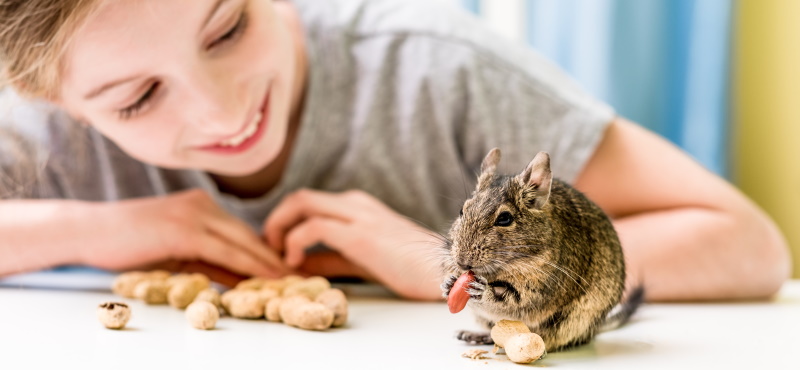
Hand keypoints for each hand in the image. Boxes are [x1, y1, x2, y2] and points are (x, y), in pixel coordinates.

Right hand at [81, 189, 288, 278]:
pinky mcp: (184, 230)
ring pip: (241, 242)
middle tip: (304, 275)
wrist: (90, 232)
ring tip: (292, 280)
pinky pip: (223, 251)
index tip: (290, 268)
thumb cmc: (128, 244)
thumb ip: (208, 262)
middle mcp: (203, 205)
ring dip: (268, 263)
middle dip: (276, 257)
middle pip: (249, 235)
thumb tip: (239, 279)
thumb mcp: (176, 253)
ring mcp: (194, 214)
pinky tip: (265, 277)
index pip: (242, 232)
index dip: (267, 251)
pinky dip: (247, 265)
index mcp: (202, 205)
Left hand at [264, 189, 445, 299]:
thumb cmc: (410, 269)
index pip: (310, 203)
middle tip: (270, 248)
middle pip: (300, 196)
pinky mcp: (360, 233)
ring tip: (278, 255)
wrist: (444, 272)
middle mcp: (355, 203)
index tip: (276, 248)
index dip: (285, 223)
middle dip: (276, 220)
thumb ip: (329, 259)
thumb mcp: (361, 261)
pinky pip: (313, 227)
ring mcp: (358, 215)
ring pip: (301, 202)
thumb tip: (298, 264)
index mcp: (358, 206)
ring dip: (279, 227)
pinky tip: (295, 263)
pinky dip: (295, 243)